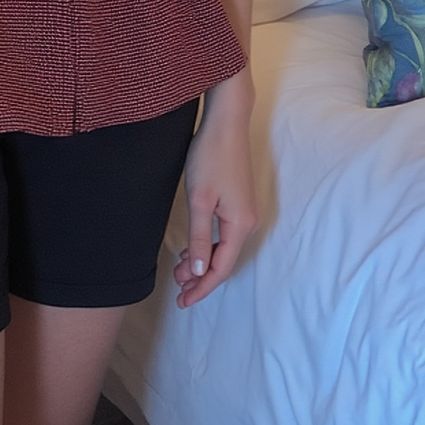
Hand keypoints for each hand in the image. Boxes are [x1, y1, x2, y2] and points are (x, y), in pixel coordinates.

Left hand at [173, 75, 257, 308]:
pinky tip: (193, 246)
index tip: (181, 301)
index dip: (201, 288)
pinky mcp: (238, 201)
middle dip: (200, 276)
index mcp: (240, 226)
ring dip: (202, 260)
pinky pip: (223, 233)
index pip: (221, 269)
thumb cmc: (210, 158)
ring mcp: (245, 212)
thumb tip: (200, 273)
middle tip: (176, 286)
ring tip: (180, 268)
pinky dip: (207, 244)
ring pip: (222, 247)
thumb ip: (200, 238)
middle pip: (223, 260)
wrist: (226, 123)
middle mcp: (248, 222)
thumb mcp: (199, 200)